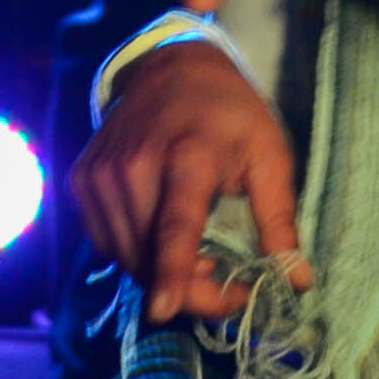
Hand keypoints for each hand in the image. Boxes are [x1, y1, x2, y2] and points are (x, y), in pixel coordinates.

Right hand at [69, 40, 306, 324]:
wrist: (170, 68)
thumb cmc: (229, 114)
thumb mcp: (269, 156)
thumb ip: (279, 220)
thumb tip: (298, 280)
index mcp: (188, 156)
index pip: (176, 224)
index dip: (173, 270)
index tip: (164, 310)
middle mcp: (134, 165)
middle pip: (150, 256)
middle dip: (190, 291)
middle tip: (225, 283)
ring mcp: (100, 174)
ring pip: (126, 258)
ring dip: (162, 276)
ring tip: (200, 257)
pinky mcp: (81, 182)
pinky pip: (107, 243)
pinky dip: (136, 255)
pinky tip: (164, 239)